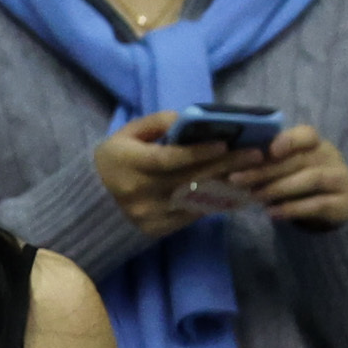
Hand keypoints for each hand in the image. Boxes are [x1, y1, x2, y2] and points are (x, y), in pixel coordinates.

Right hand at [91, 109, 243, 241]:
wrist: (92, 202)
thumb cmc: (115, 160)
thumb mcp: (126, 134)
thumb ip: (156, 123)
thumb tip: (189, 119)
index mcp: (127, 162)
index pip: (167, 159)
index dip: (197, 152)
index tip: (225, 144)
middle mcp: (138, 191)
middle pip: (189, 177)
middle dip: (226, 165)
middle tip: (256, 155)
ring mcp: (148, 213)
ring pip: (197, 198)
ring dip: (227, 184)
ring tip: (252, 172)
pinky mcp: (157, 229)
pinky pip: (193, 214)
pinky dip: (215, 201)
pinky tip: (234, 190)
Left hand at [233, 123, 347, 232]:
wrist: (334, 205)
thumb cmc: (300, 178)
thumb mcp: (286, 166)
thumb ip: (267, 160)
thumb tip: (231, 161)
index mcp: (314, 144)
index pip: (306, 134)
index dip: (288, 140)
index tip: (268, 151)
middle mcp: (330, 157)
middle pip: (299, 160)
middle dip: (265, 170)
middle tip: (237, 180)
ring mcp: (340, 179)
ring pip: (311, 179)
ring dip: (278, 188)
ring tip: (254, 196)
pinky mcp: (343, 203)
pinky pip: (318, 204)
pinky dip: (292, 208)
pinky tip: (272, 213)